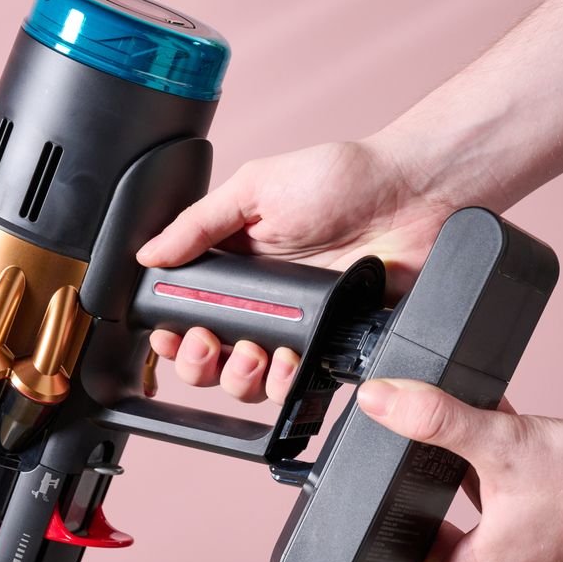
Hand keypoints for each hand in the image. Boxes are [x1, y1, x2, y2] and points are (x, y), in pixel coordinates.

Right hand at [137, 139, 457, 402]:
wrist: (414, 196)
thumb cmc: (344, 178)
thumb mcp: (256, 187)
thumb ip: (199, 223)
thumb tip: (148, 253)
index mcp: (236, 263)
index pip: (186, 309)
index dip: (172, 330)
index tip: (170, 331)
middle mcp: (263, 301)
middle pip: (210, 356)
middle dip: (199, 362)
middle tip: (210, 342)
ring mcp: (297, 327)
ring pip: (249, 379)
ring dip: (240, 377)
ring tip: (253, 352)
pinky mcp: (331, 345)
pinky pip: (299, 383)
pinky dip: (287, 383)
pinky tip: (291, 361)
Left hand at [309, 378, 562, 561]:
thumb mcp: (504, 443)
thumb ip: (437, 419)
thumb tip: (381, 400)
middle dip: (387, 537)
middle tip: (355, 509)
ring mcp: (515, 558)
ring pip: (449, 533)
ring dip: (429, 496)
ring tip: (412, 453)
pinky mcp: (531, 532)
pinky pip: (480, 509)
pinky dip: (465, 476)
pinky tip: (464, 431)